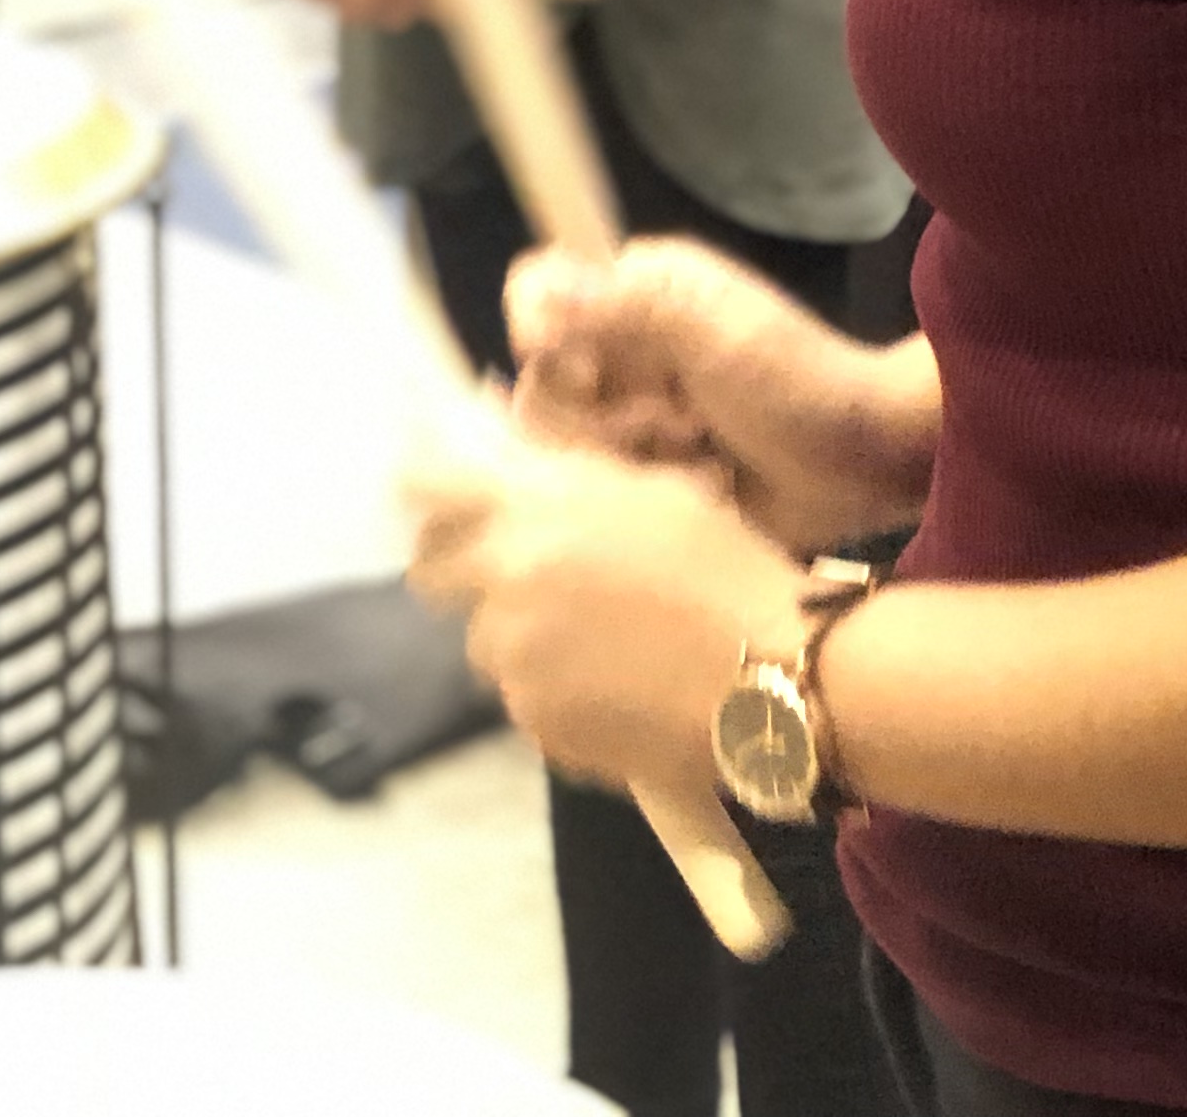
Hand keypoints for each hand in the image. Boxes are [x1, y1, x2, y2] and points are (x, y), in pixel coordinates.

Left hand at [404, 411, 802, 796]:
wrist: (766, 679)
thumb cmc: (724, 567)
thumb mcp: (652, 492)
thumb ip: (569, 478)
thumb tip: (511, 454)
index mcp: (533, 517)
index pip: (431, 490)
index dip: (421, 487)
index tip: (425, 487)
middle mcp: (504, 590)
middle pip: (437, 577)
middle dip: (466, 569)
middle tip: (526, 567)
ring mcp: (514, 668)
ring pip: (490, 641)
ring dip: (520, 632)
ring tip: (598, 633)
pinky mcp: (537, 731)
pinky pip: (525, 696)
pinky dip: (555, 687)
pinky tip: (618, 681)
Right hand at [508, 237, 938, 552]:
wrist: (862, 461)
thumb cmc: (793, 380)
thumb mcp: (709, 332)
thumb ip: (618, 308)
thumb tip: (530, 294)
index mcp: (635, 291)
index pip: (534, 296)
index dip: (546, 341)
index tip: (593, 375)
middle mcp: (622, 348)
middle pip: (541, 388)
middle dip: (608, 417)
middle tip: (680, 419)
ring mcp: (631, 417)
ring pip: (564, 451)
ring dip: (634, 461)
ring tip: (701, 455)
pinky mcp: (646, 478)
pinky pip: (600, 497)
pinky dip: (651, 497)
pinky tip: (707, 490)